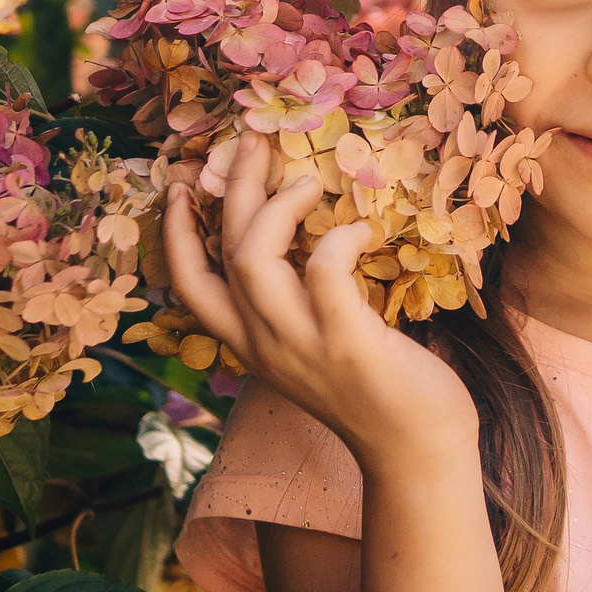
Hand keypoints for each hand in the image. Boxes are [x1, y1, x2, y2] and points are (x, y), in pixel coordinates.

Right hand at [164, 131, 479, 474]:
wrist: (417, 452)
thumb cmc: (378, 391)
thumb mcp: (315, 350)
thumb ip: (296, 308)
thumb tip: (306, 244)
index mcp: (251, 345)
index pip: (188, 287)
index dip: (174, 235)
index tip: (185, 186)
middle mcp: (265, 345)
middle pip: (223, 253)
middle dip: (235, 187)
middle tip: (255, 140)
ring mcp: (302, 344)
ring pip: (252, 260)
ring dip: (278, 206)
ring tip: (308, 182)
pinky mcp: (348, 342)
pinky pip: (323, 272)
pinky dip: (337, 239)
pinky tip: (359, 229)